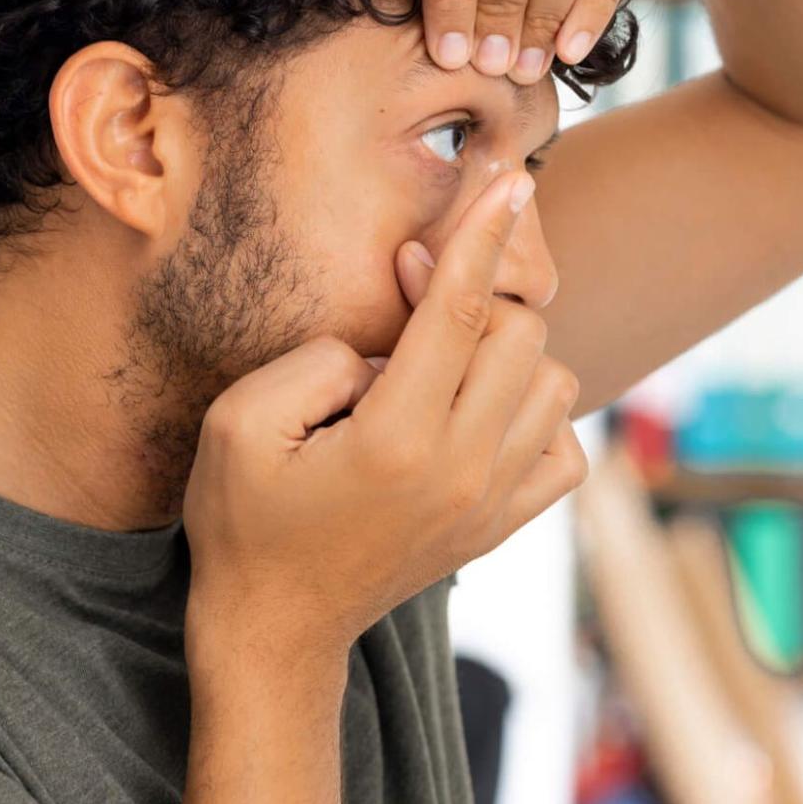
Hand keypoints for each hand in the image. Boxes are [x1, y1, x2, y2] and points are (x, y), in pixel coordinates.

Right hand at [180, 169, 586, 662]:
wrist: (278, 624)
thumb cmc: (246, 517)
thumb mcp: (238, 424)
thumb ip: (315, 359)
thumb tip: (387, 344)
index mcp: (396, 440)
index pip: (462, 311)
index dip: (485, 235)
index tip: (512, 179)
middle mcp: (462, 471)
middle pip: (522, 337)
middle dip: (476, 295)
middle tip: (412, 294)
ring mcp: (492, 503)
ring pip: (555, 384)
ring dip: (508, 354)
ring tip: (442, 362)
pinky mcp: (503, 525)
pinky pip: (564, 447)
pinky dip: (535, 415)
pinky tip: (479, 411)